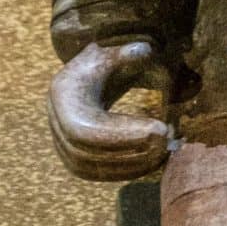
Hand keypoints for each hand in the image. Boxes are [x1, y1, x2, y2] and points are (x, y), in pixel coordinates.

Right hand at [49, 38, 170, 181]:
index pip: (90, 131)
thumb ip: (127, 53)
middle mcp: (58, 129)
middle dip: (132, 150)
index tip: (161, 129)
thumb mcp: (110, 54)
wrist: (77, 81)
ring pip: (95, 169)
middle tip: (168, 141)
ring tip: (166, 151)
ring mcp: (63, 148)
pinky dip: (127, 170)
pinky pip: (99, 174)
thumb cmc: (99, 66)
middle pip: (92, 154)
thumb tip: (144, 51)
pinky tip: (155, 160)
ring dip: (133, 164)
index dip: (125, 135)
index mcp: (64, 101)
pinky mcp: (74, 161)